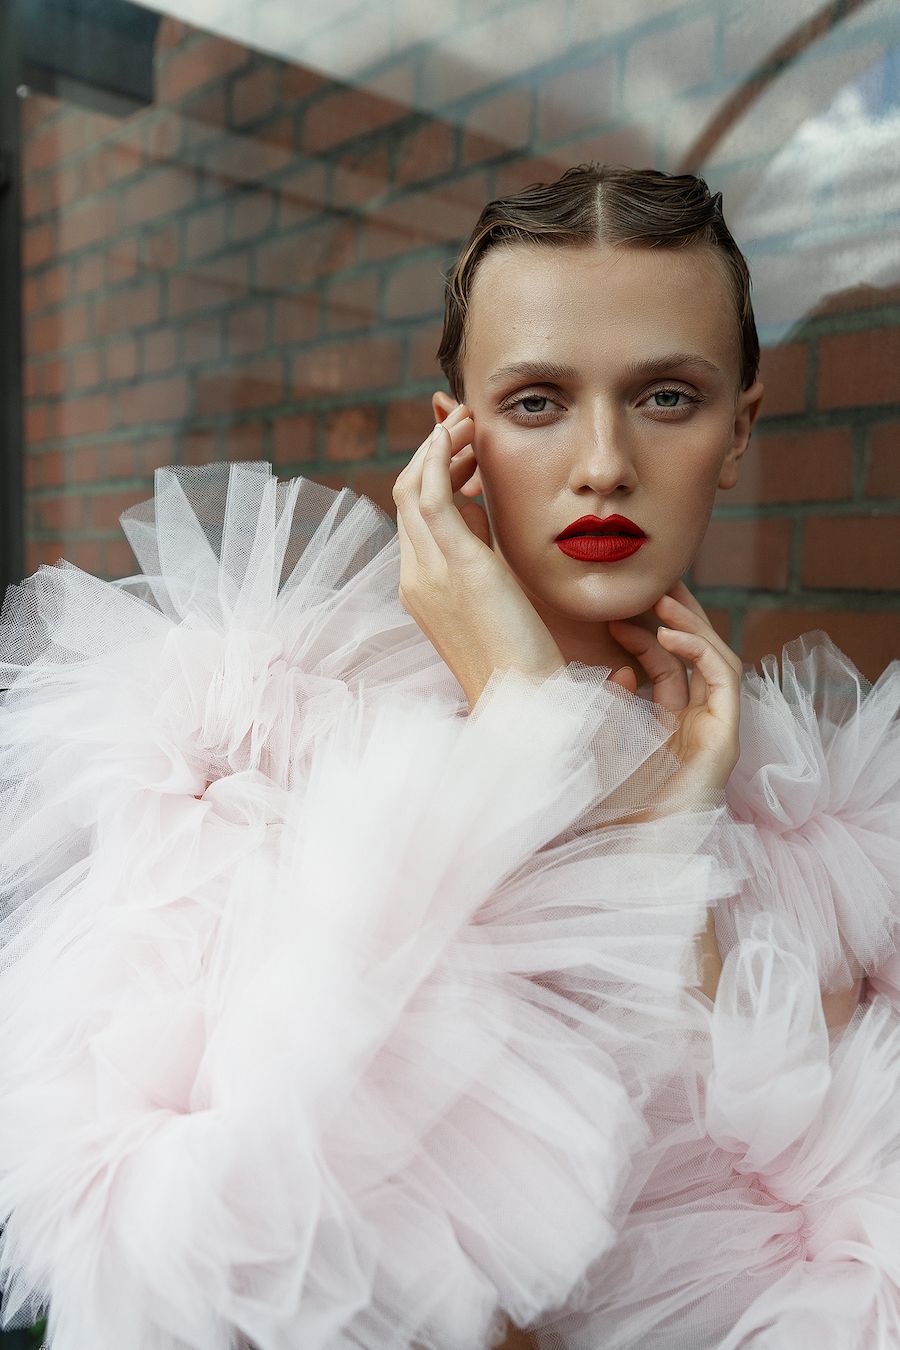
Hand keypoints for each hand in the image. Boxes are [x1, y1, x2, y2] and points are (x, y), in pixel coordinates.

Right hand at [392, 404, 564, 708]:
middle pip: (406, 496)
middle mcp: (416, 577)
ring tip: (466, 421)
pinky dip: (439, 456)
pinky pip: (429, 494)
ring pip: (411, 488)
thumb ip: (484, 559)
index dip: (435, 476)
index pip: (416, 517)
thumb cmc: (522, 665)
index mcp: (423, 589)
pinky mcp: (455, 565)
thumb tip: (484, 515)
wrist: (524, 704)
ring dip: (436, 447)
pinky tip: (460, 434)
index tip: (465, 455)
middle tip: (463, 426)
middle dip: (432, 454)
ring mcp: (429, 571)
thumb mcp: (497, 602)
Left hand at [607, 581, 742, 797]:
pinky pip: (724, 679)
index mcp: (670, 727)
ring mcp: (716, 730)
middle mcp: (698, 725)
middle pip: (696, 657)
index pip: (667, 667)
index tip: (615, 614)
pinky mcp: (726, 737)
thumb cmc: (613, 809)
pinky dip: (699, 650)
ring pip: (716, 659)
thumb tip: (618, 673)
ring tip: (660, 597)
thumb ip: (610, 709)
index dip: (645, 635)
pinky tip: (669, 634)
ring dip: (690, 624)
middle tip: (652, 581)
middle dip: (678, 616)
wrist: (634, 855)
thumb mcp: (602, 745)